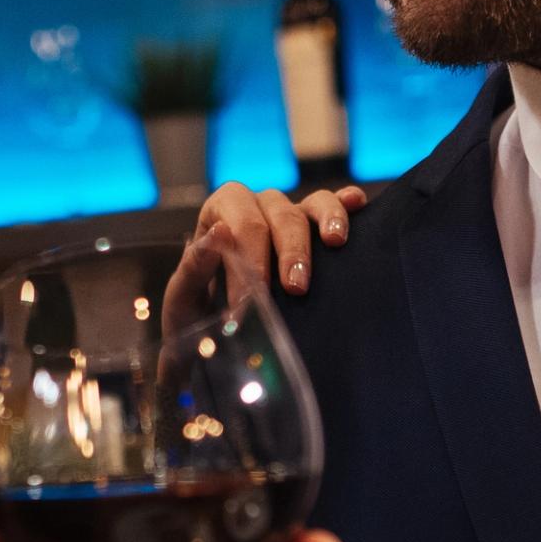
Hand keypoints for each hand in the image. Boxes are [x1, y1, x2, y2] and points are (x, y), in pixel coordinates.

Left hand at [189, 178, 370, 299]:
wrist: (213, 338)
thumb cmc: (194, 316)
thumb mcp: (182, 298)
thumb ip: (193, 266)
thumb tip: (219, 234)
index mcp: (220, 213)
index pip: (240, 223)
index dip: (249, 258)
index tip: (249, 303)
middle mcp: (257, 208)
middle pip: (280, 213)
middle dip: (290, 250)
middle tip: (296, 289)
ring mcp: (289, 216)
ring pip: (311, 204)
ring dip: (325, 221)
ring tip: (335, 242)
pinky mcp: (314, 231)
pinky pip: (333, 206)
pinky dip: (345, 204)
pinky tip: (358, 204)